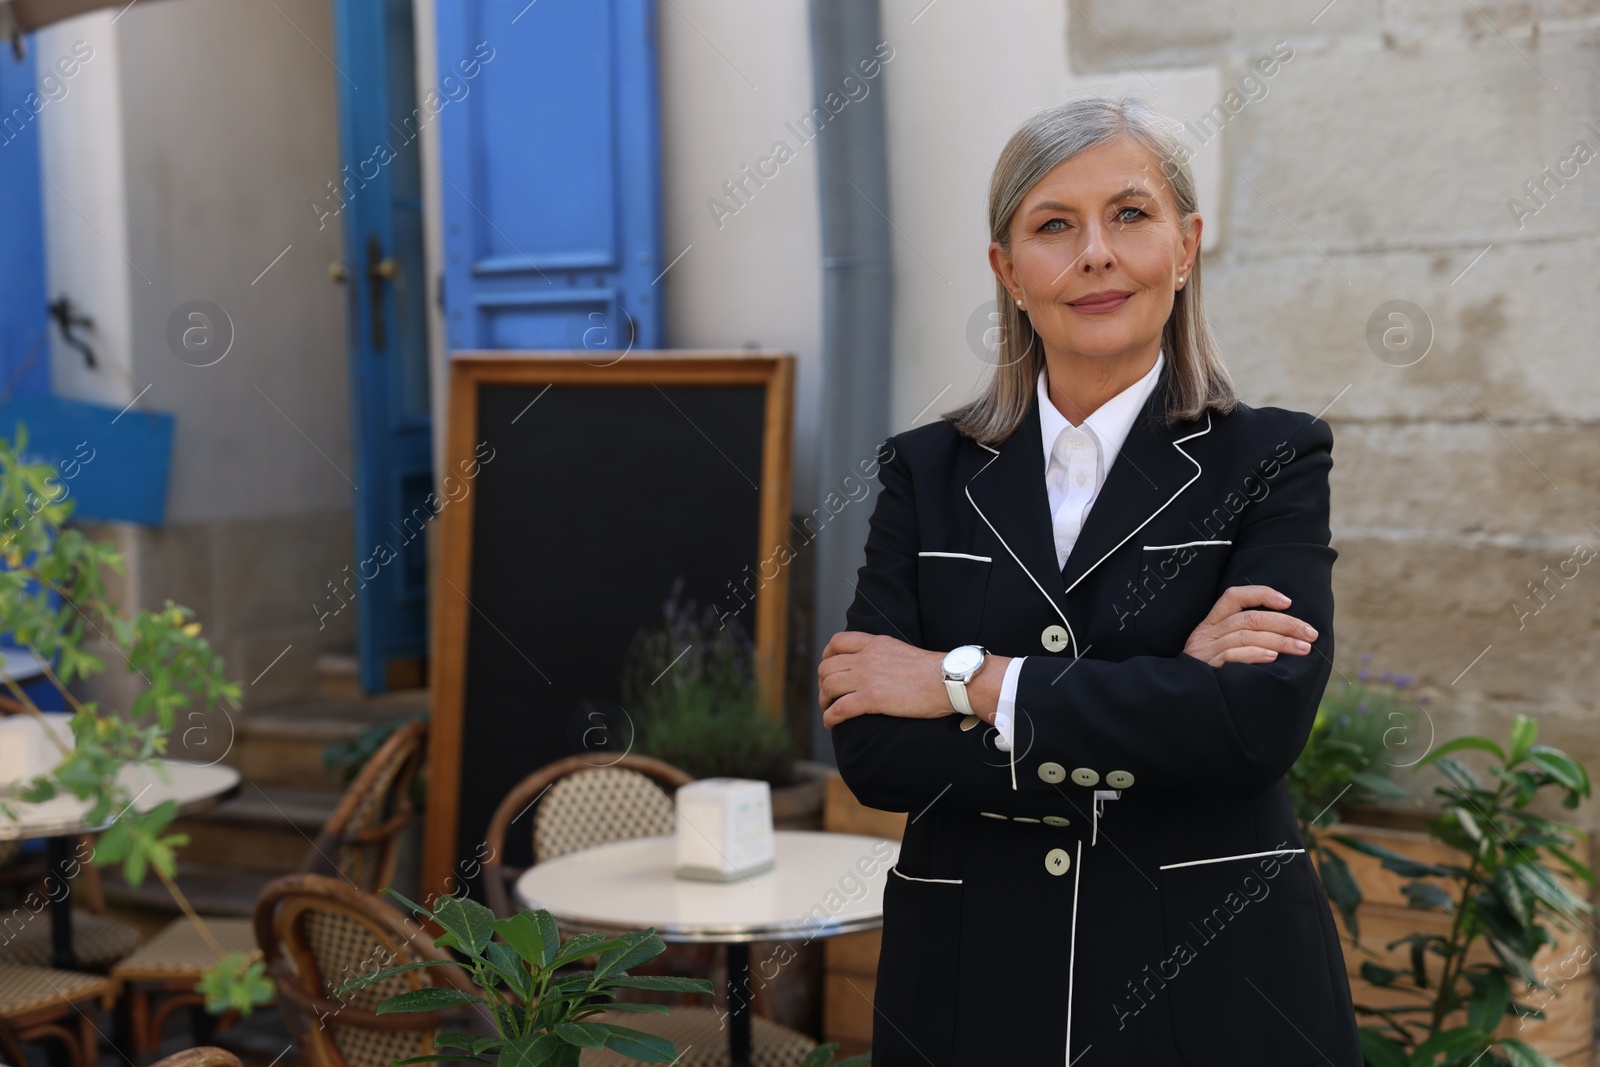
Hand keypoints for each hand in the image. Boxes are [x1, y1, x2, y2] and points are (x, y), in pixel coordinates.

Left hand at [817, 632, 951, 728]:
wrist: (949, 680)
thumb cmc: (935, 671)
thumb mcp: (904, 651)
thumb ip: (886, 655)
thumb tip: (880, 667)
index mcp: (876, 643)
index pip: (838, 642)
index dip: (826, 656)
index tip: (828, 669)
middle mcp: (867, 657)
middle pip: (827, 666)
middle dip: (822, 682)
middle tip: (828, 695)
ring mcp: (867, 677)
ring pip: (829, 686)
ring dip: (824, 700)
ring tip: (828, 710)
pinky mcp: (871, 698)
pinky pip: (839, 708)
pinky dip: (830, 717)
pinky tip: (831, 724)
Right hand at [1182, 584, 1319, 667]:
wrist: (1187, 706)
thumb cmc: (1212, 679)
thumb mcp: (1221, 653)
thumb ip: (1244, 640)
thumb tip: (1287, 634)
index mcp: (1210, 625)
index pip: (1234, 597)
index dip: (1262, 594)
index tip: (1288, 603)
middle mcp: (1205, 634)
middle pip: (1248, 618)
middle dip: (1285, 624)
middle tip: (1310, 634)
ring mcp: (1204, 651)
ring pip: (1244, 635)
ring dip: (1279, 640)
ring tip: (1302, 649)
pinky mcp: (1205, 669)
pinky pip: (1231, 656)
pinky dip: (1255, 654)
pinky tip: (1273, 658)